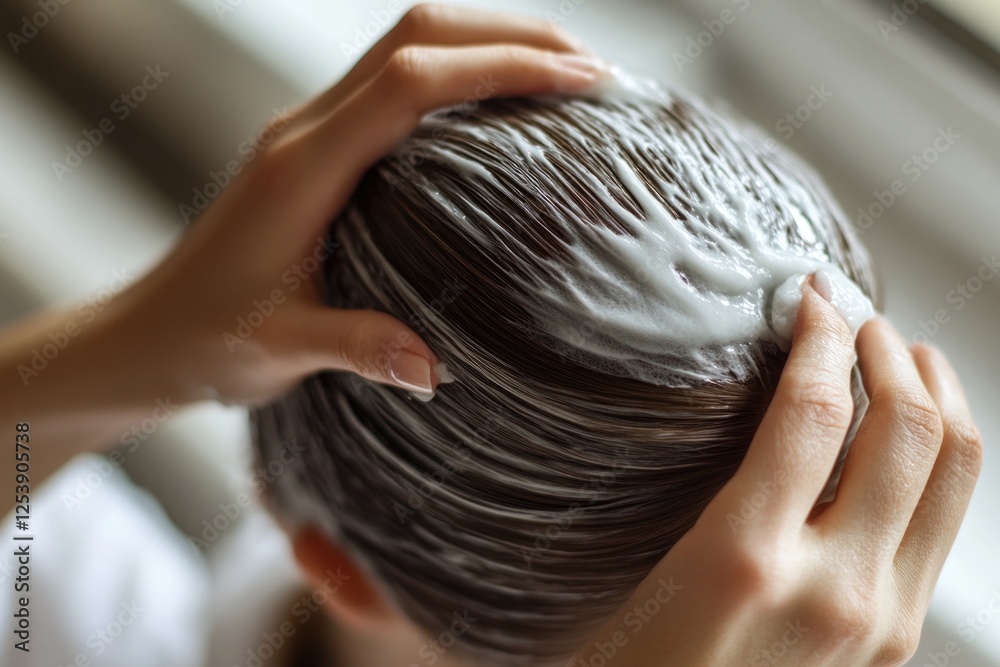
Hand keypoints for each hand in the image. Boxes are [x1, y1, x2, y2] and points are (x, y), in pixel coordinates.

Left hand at [115, 4, 602, 404]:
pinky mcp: (318, 144)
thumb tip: (436, 370)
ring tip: (564, 76)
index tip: (578, 79)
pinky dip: (460, 75)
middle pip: (417, 35)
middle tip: (592, 72)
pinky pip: (397, 81)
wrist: (153, 332)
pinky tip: (500, 111)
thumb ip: (356, 349)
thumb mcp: (278, 351)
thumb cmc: (208, 339)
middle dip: (511, 36)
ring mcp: (310, 130)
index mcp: (301, 167)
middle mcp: (306, 130)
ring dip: (488, 44)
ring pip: (408, 46)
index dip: (499, 66)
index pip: (411, 83)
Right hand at [569, 283, 982, 665]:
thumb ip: (695, 491)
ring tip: (906, 354)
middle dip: (890, 350)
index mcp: (746, 562)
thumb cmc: (638, 665)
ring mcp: (881, 617)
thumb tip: (728, 402)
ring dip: (939, 393)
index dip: (820, 334)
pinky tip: (914, 434)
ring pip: (956, 472)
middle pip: (908, 430)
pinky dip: (947, 456)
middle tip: (857, 315)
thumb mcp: (639, 577)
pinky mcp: (898, 638)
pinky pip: (948, 522)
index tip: (809, 294)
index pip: (814, 411)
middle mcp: (835, 588)